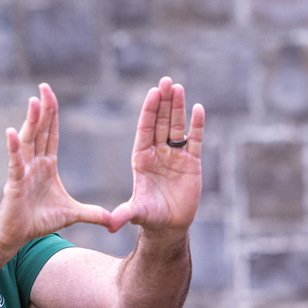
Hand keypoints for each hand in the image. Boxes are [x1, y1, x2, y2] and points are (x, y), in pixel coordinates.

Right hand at [0, 83, 112, 251]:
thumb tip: (112, 220)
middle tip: (44, 87)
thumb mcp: (71, 214)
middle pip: (39, 131)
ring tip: (33, 101)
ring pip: (28, 141)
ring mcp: (23, 172)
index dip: (52, 115)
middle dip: (42, 109)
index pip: (50, 135)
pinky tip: (11, 132)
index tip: (51, 96)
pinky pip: (15, 163)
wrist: (17, 236)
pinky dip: (13, 148)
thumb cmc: (38, 221)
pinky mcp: (15, 184)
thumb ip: (91, 214)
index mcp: (46, 166)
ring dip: (31, 121)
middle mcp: (33, 164)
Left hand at [109, 77, 204, 233]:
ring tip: (178, 87)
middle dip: (163, 102)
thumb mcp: (137, 214)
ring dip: (178, 108)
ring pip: (177, 126)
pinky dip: (197, 125)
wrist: (169, 225)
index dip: (150, 111)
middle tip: (166, 81)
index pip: (145, 130)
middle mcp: (158, 153)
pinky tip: (198, 108)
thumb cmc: (150, 218)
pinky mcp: (192, 162)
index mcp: (142, 159)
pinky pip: (195, 140)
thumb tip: (109, 225)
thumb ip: (125, 214)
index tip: (153, 93)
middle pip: (161, 122)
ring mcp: (175, 156)